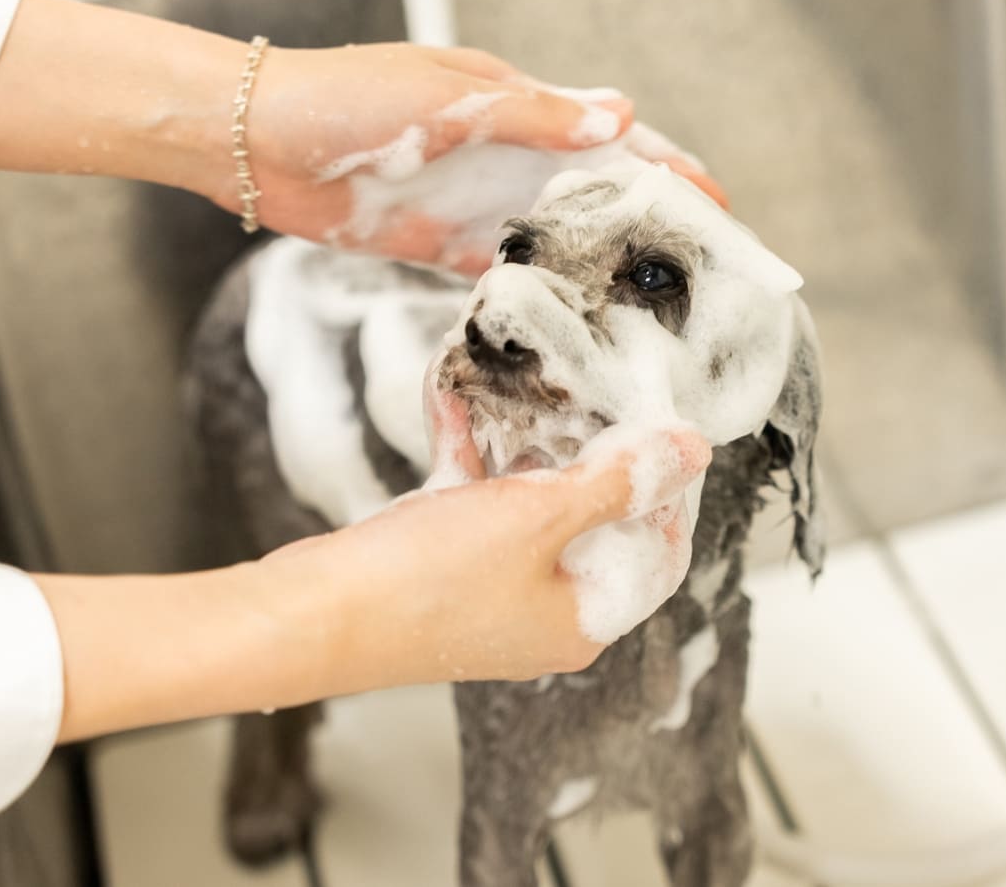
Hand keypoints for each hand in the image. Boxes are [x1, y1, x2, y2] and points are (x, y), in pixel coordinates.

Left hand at [0, 0, 724, 273]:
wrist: (254, 141)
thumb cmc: (340, 99)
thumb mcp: (446, 97)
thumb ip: (533, 116)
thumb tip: (619, 119)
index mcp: (512, 103)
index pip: (607, 135)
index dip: (664, 165)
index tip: (713, 199)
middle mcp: (500, 152)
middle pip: (591, 189)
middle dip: (643, 220)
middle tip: (692, 263)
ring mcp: (472, 198)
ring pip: (552, 232)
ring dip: (595, 259)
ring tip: (643, 296)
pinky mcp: (437, 238)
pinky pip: (497, 265)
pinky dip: (531, 285)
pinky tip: (562, 309)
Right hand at [257, 392, 710, 687]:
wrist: (313, 616)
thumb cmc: (427, 580)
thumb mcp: (538, 517)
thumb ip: (617, 483)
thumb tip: (692, 452)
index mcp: (584, 618)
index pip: (657, 551)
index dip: (665, 486)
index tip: (656, 423)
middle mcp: (545, 613)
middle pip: (594, 523)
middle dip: (589, 452)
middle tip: (593, 390)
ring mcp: (492, 593)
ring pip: (531, 508)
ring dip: (524, 447)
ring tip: (526, 386)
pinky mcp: (445, 571)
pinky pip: (475, 506)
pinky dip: (469, 458)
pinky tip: (451, 398)